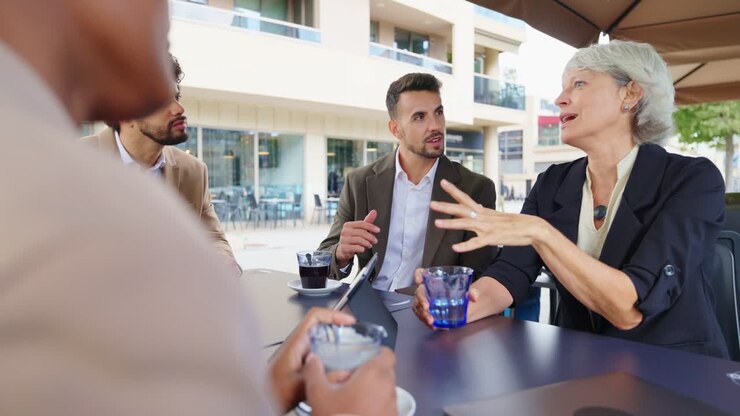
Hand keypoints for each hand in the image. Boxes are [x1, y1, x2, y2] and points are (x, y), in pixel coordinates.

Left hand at [268, 307, 355, 411]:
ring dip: (336, 338)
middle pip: (321, 324)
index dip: (333, 314)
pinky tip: (339, 362)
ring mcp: (300, 350)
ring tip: (350, 345)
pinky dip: (332, 350)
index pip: (315, 315)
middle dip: (339, 326)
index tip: (348, 321)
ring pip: (321, 336)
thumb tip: (344, 372)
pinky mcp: (301, 359)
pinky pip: (320, 348)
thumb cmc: (272, 389)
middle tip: (353, 332)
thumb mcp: (299, 384)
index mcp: (296, 342)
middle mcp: (298, 343)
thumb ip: (321, 378)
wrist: (261, 395)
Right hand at [303, 348, 396, 415]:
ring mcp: (393, 406)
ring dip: (375, 391)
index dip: (378, 353)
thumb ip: (314, 372)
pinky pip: (387, 407)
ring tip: (355, 398)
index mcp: (375, 374)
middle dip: (373, 373)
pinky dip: (377, 406)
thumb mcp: (318, 394)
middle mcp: (389, 388)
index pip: (388, 353)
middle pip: (387, 371)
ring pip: (387, 390)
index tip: (366, 357)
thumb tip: (312, 359)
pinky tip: (360, 412)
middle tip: (354, 378)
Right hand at [335, 210, 379, 267]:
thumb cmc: (353, 238)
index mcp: (348, 225)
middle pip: (361, 232)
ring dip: (367, 243)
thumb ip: (367, 221)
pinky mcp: (344, 248)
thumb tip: (374, 211)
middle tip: (375, 241)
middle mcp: (345, 231)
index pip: (362, 224)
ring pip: (359, 240)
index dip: (371, 227)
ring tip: (370, 245)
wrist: (343, 250)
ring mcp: (343, 240)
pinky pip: (355, 248)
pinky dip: (361, 249)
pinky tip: (363, 249)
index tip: (378, 230)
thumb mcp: (360, 229)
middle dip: (370, 237)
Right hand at [411, 268, 479, 328]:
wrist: (463, 306)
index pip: (422, 273)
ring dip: (422, 314)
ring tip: (431, 321)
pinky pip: (422, 316)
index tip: (419, 280)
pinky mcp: (427, 312)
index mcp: (434, 280)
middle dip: (421, 301)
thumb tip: (473, 296)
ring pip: (418, 306)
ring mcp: (425, 301)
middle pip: (419, 292)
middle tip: (426, 308)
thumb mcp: (469, 291)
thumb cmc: (461, 294)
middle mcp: (427, 290)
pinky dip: (426, 322)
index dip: (418, 275)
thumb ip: (473, 292)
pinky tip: (434, 326)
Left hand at [431, 179, 547, 251]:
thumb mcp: (496, 216)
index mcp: (483, 211)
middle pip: (461, 209)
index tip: (442, 182)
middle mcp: (483, 217)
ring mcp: (487, 227)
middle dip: (445, 206)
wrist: (532, 228)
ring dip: (450, 224)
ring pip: (466, 224)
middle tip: (431, 203)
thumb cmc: (514, 223)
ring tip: (436, 223)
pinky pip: (476, 243)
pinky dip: (465, 245)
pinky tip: (455, 247)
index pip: (465, 198)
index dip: (453, 190)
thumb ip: (484, 214)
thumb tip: (475, 209)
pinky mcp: (492, 238)